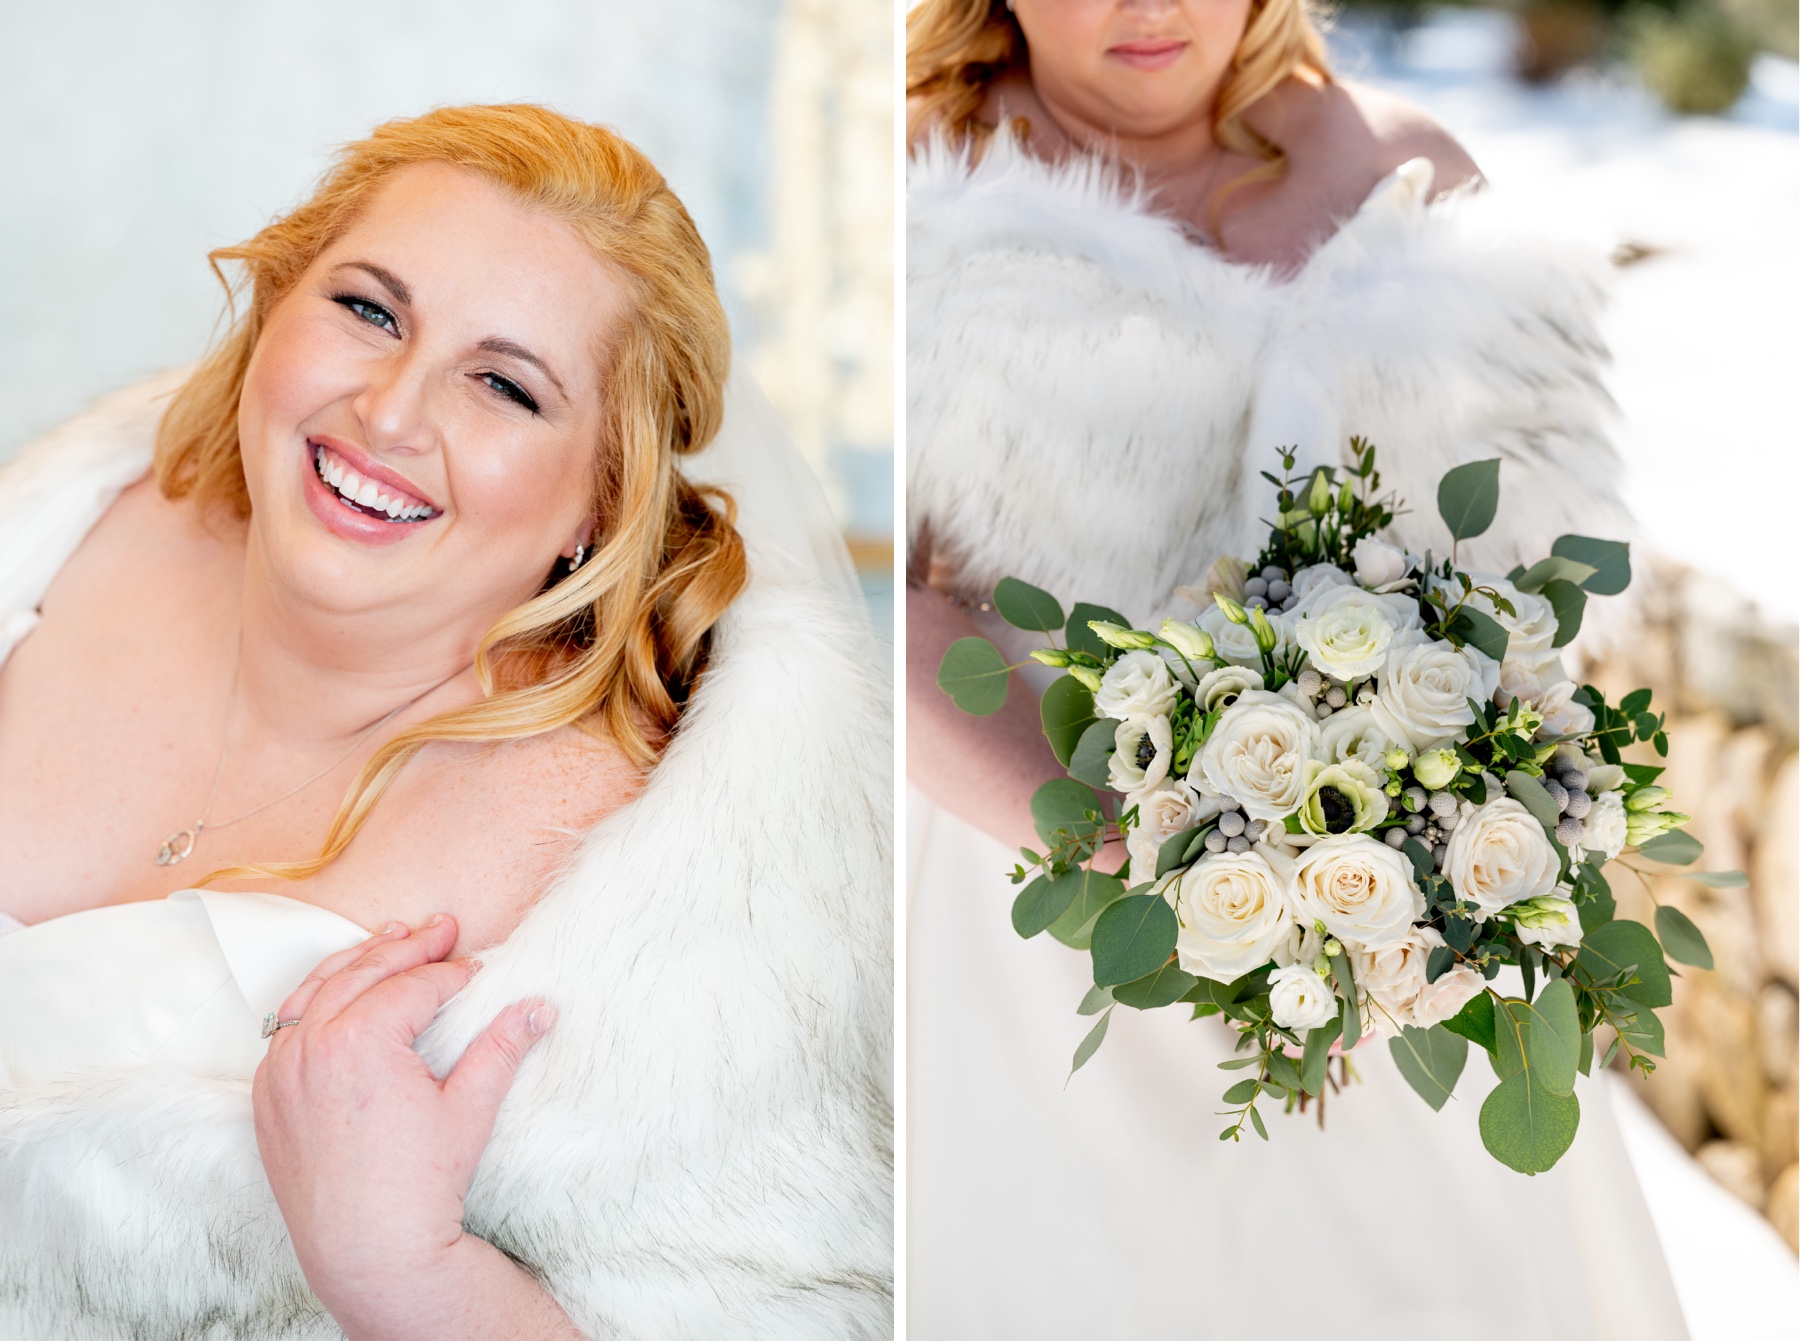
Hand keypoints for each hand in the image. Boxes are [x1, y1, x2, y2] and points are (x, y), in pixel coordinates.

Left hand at [253, 915, 568, 1338]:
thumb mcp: (470, 1108)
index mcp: (361, 1040)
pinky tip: (338, 990)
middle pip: (365, 972)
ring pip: (318, 990)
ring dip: (358, 960)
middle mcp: (312, 1045)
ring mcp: (282, 1070)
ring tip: (391, 937)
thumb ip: (502, 1047)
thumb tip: (541, 1007)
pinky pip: (287, 1028)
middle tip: (442, 928)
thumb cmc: (420, 1183)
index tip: (476, 969)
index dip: (452, 974)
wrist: (368, 1251)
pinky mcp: (267, 1096)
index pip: (415, 986)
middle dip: (408, 946)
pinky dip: (316, 1000)